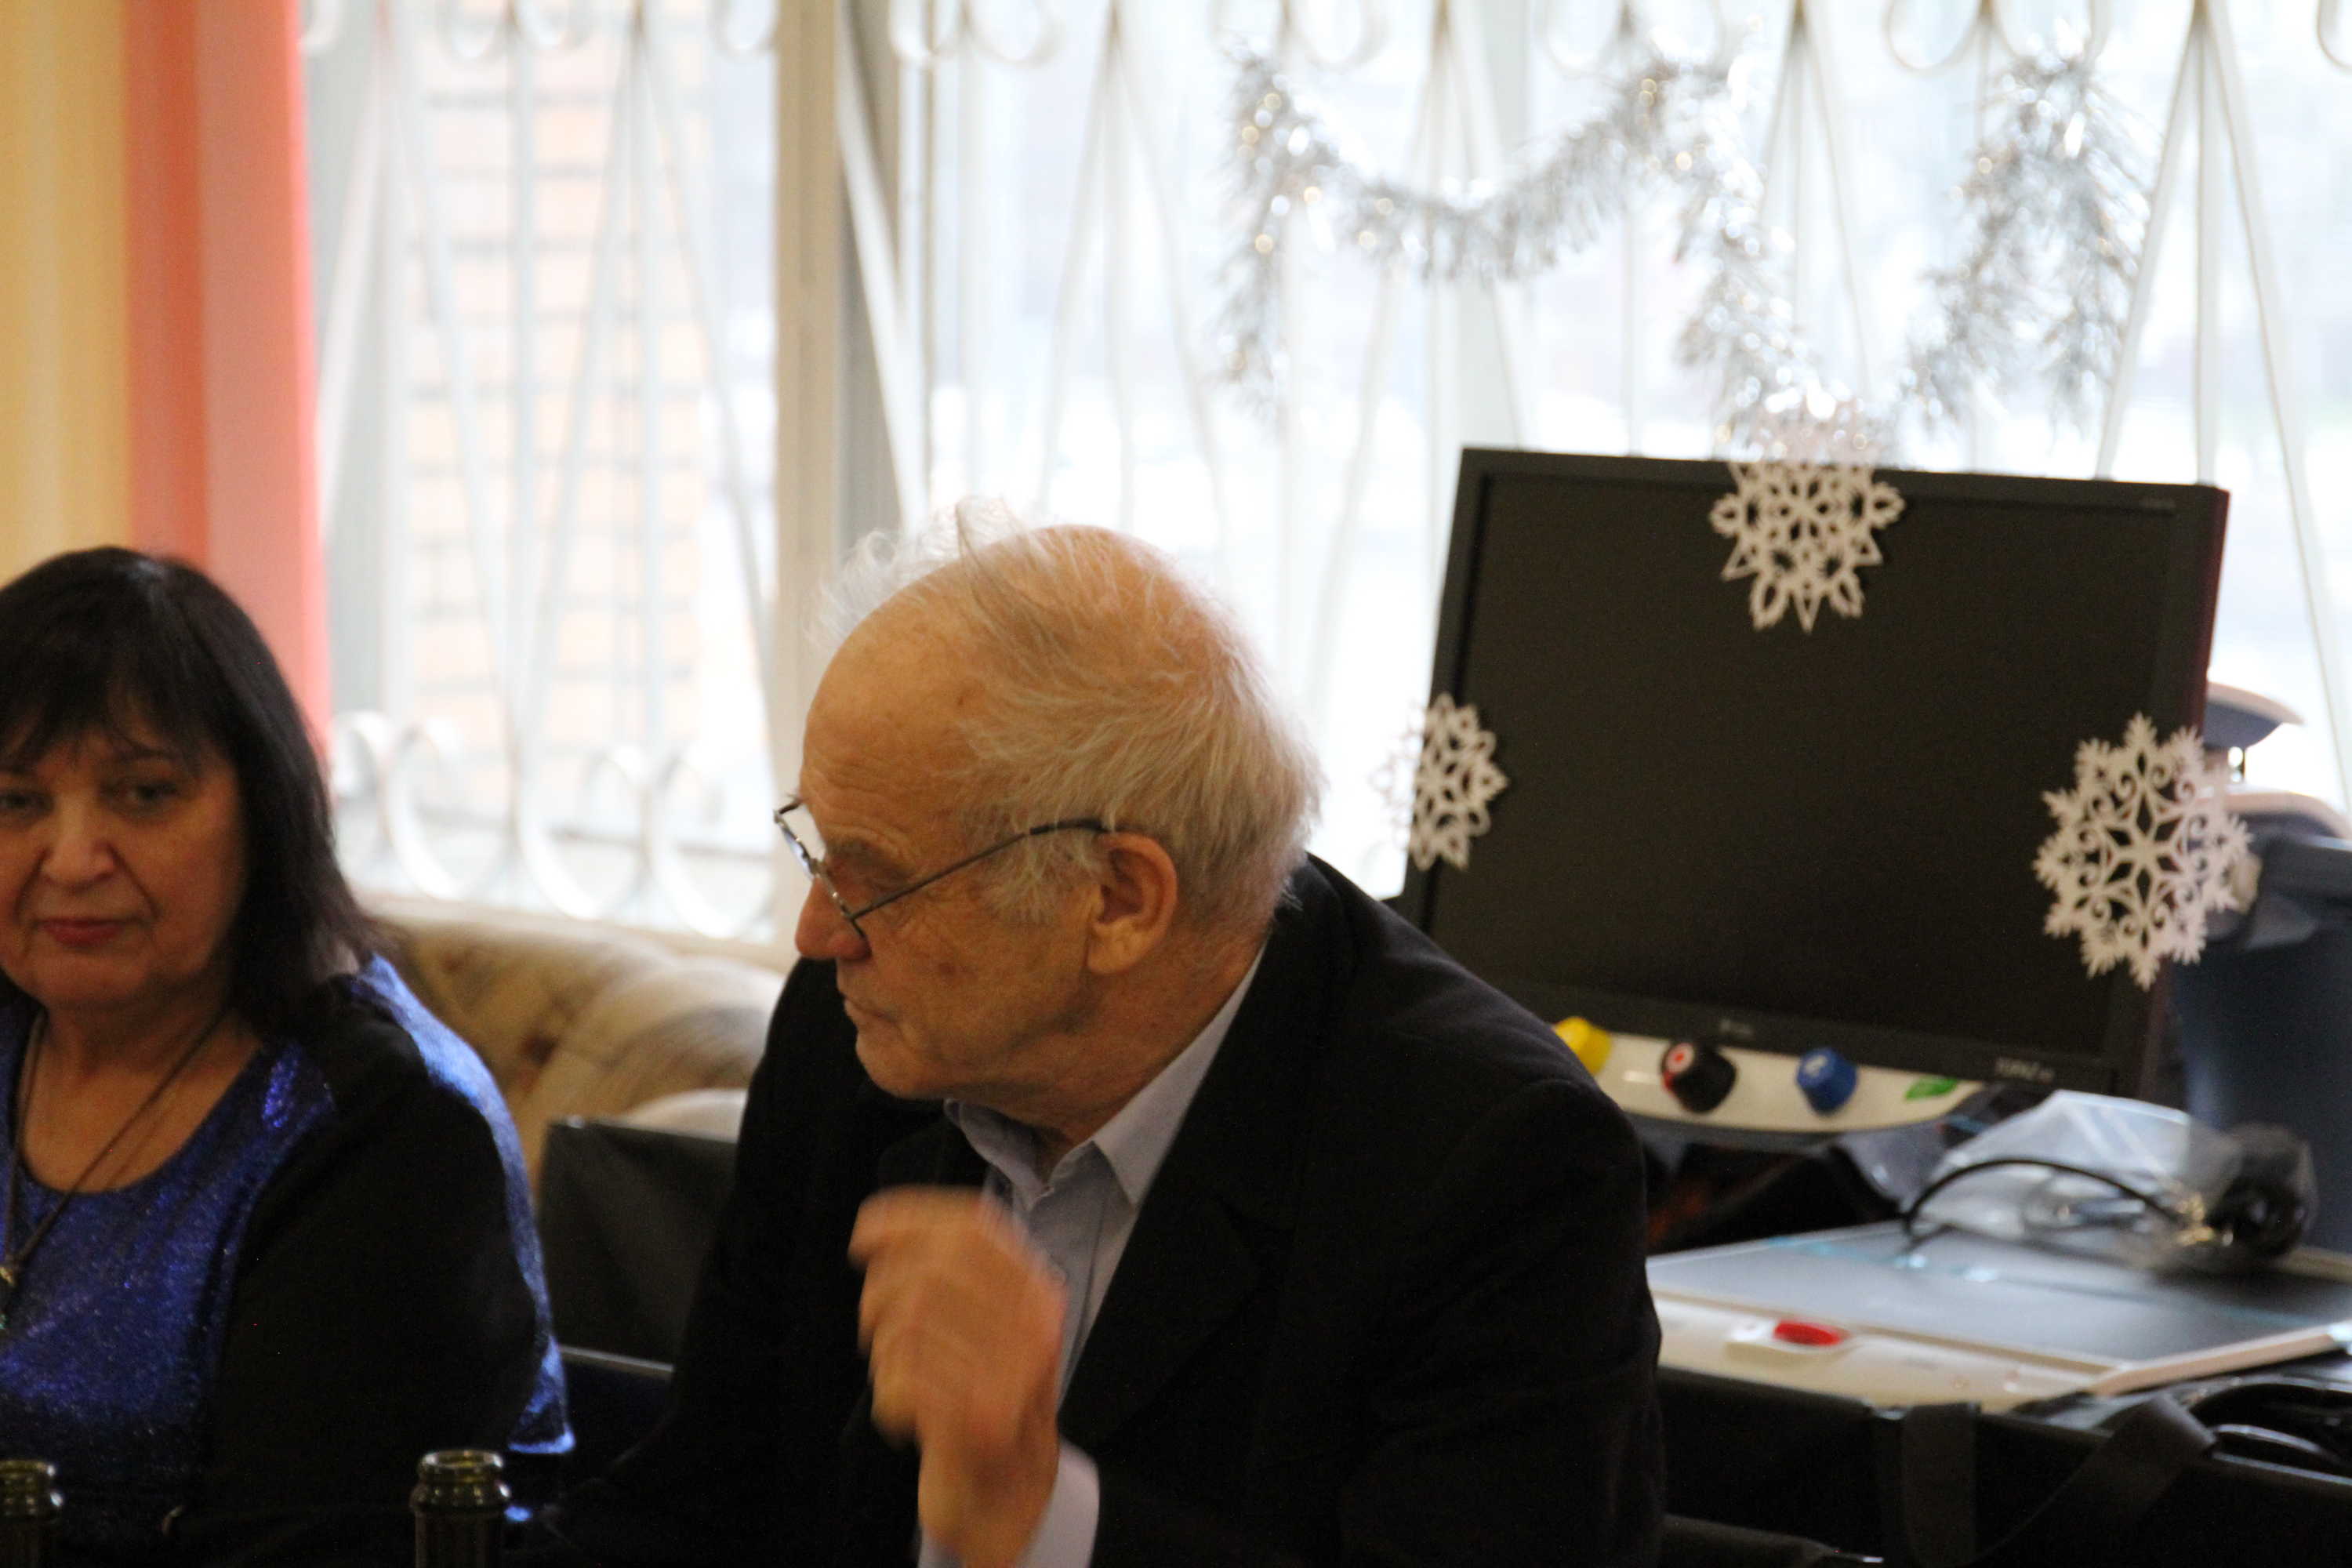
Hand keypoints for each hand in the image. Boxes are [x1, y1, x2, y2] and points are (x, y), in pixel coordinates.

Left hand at [850, 1188, 1065, 1567]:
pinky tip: (905, 1416)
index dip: (911, 1217)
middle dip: (882, 1293)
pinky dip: (887, 1398)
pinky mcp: (977, 1423)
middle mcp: (1033, 1328)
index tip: (864, 1232)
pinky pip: (902, 1380)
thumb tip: (876, 1229)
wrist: (1010, 1495)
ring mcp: (1010, 1376)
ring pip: (910, 1324)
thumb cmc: (980, 1399)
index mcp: (1037, 1295)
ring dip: (884, 1354)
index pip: (974, 1227)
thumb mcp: (984, 1327)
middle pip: (931, 1270)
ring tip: (897, 1377)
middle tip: (873, 1328)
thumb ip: (951, 1277)